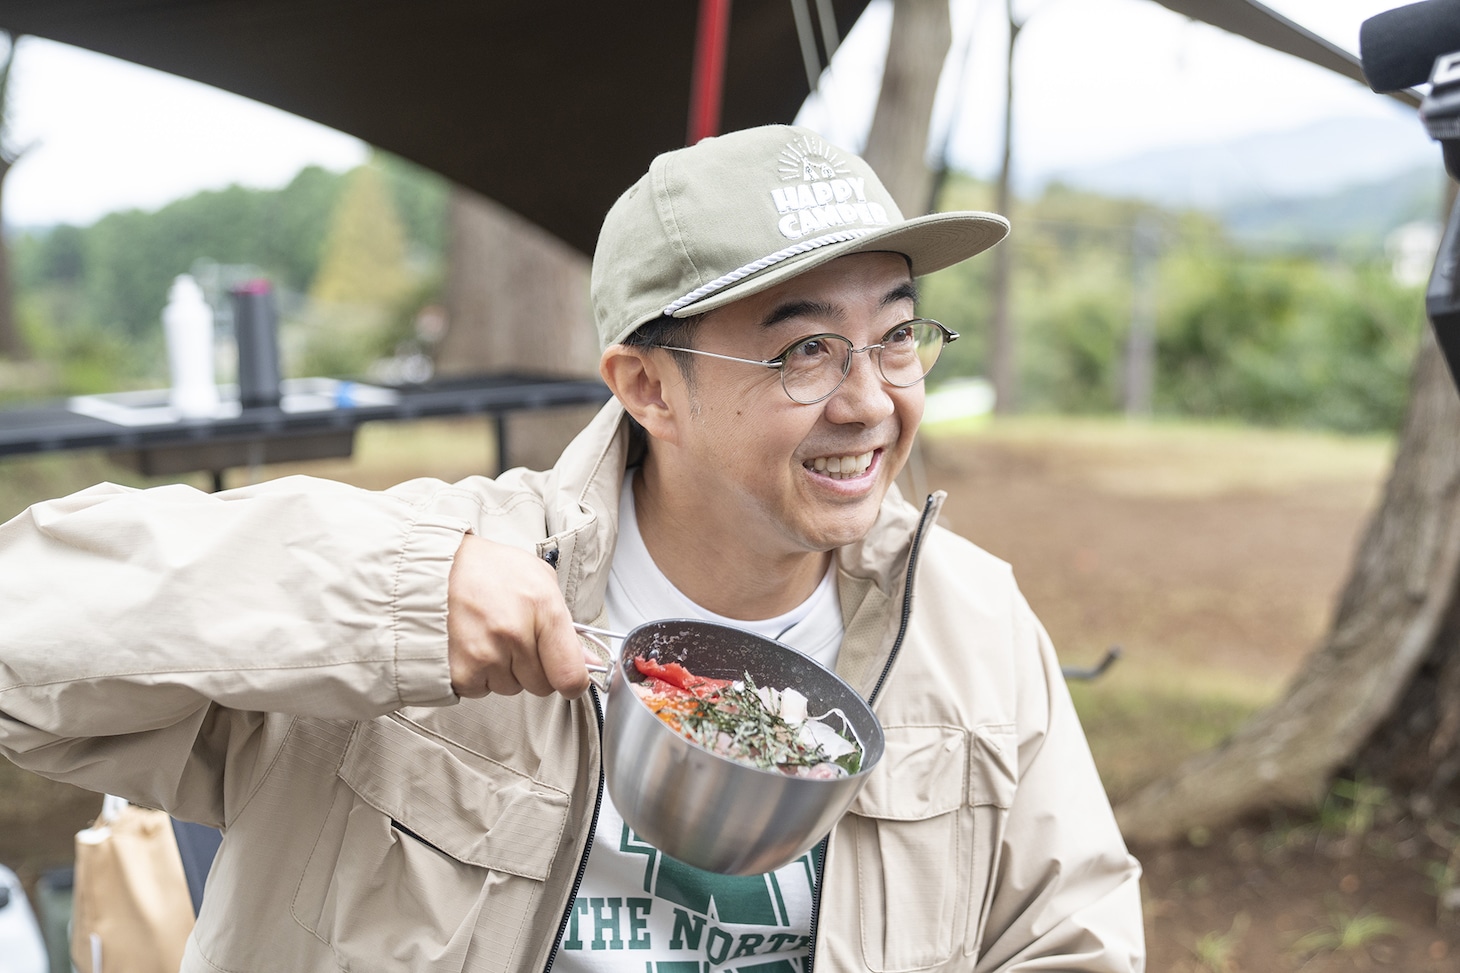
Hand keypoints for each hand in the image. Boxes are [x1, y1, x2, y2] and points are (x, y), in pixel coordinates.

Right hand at [446, 534, 589, 698]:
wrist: (438, 566)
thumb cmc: (492, 570)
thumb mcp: (541, 581)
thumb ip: (568, 626)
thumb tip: (588, 663)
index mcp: (542, 609)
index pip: (570, 675)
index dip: (573, 682)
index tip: (569, 678)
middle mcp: (514, 635)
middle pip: (541, 686)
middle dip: (534, 668)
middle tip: (516, 639)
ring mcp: (485, 655)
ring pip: (511, 688)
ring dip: (504, 671)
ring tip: (490, 636)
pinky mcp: (459, 672)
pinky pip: (481, 691)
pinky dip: (478, 675)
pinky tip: (473, 646)